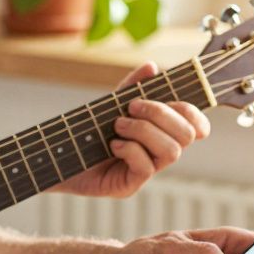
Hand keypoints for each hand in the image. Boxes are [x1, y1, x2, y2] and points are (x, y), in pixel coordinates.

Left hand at [51, 61, 210, 197]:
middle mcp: (158, 154)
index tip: (171, 101)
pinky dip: (131, 149)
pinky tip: (113, 144)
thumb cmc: (86, 131)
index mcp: (161, 133)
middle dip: (161, 115)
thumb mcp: (110, 104)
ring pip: (171, 152)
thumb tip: (151, 67)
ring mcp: (145, 171)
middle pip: (187, 135)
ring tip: (117, 125)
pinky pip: (146, 167)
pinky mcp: (129, 186)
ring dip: (145, 131)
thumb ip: (131, 87)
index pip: (196, 126)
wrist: (56, 156)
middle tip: (131, 108)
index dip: (194, 114)